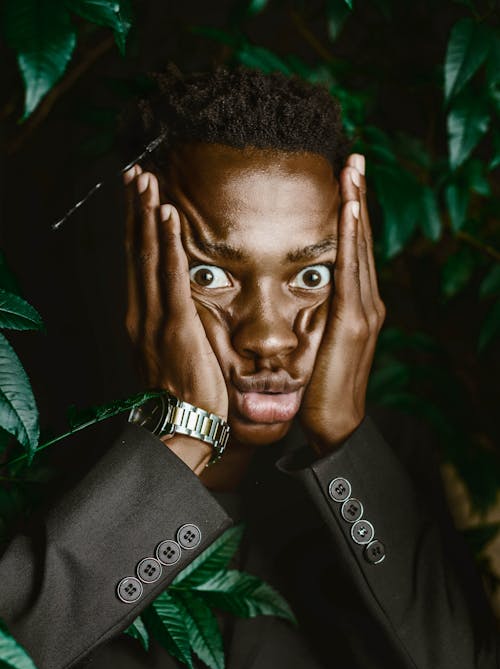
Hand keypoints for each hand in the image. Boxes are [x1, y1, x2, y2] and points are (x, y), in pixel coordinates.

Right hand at [124, 166, 228, 470]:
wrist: (181, 425)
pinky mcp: (175, 325)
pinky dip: (168, 244)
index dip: (136, 226)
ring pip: (148, 256)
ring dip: (147, 214)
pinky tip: (168, 216)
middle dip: (136, 209)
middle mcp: (140, 312)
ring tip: (147, 180)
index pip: (138, 262)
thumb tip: (185, 306)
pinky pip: (171, 276)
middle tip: (135, 173)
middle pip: (136, 250)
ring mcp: (154, 318)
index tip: (138, 197)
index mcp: (141, 318)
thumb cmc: (184, 394)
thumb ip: (174, 324)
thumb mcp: (173, 354)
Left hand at [299, 154, 384, 454]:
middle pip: (360, 240)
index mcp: (355, 304)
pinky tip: (349, 209)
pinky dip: (350, 238)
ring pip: (358, 248)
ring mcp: (364, 310)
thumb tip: (297, 291)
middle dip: (358, 196)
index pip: (352, 249)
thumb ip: (314, 313)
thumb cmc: (319, 386)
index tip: (344, 177)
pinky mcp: (354, 322)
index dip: (350, 212)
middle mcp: (366, 302)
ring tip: (353, 168)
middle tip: (354, 156)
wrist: (332, 423)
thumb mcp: (316, 341)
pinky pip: (350, 271)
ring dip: (356, 205)